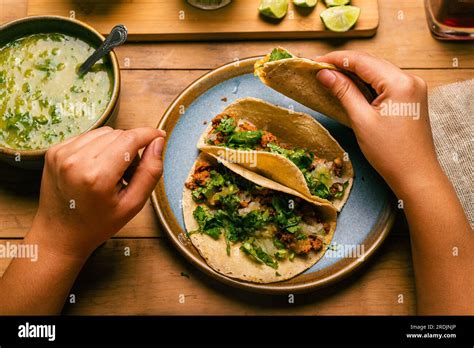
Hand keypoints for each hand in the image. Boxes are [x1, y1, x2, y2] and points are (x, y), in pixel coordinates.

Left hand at [32, 126, 165, 259]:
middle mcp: (76, 160)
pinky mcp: (54, 151)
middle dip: (131, 148)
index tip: (159, 136)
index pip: (130, 139)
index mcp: (97, 176)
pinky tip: (97, 167)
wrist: (60, 235)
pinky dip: (98, 147)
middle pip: (118, 134)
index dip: (148, 134)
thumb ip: (150, 172)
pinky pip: (87, 137)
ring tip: (112, 171)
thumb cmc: (97, 224)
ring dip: (115, 146)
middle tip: (130, 173)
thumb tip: (158, 142)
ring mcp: (62, 154)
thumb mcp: (133, 205)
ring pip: (103, 133)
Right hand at [315, 51, 442, 196]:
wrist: (416, 175)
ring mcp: (412, 88)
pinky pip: (384, 83)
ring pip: (376, 72)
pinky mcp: (410, 97)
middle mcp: (410, 79)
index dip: (335, 59)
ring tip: (328, 77)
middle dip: (343, 65)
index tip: (313, 62)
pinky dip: (365, 84)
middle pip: (370, 63)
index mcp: (400, 82)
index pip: (362, 61)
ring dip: (353, 74)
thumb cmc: (390, 152)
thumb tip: (324, 74)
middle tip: (317, 69)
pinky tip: (349, 87)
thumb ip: (343, 92)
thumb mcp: (361, 120)